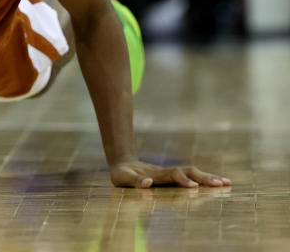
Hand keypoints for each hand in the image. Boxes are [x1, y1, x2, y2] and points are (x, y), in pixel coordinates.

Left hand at [109, 159, 231, 187]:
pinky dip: (206, 180)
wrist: (123, 163)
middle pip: (188, 172)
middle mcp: (166, 173)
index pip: (173, 176)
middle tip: (221, 184)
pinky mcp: (173, 178)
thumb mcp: (123, 177)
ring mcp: (171, 174)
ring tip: (227, 183)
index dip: (183, 181)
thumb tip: (148, 183)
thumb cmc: (122, 173)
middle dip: (204, 178)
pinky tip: (220, 183)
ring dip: (208, 178)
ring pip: (193, 173)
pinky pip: (192, 178)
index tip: (194, 188)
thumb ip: (134, 181)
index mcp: (156, 174)